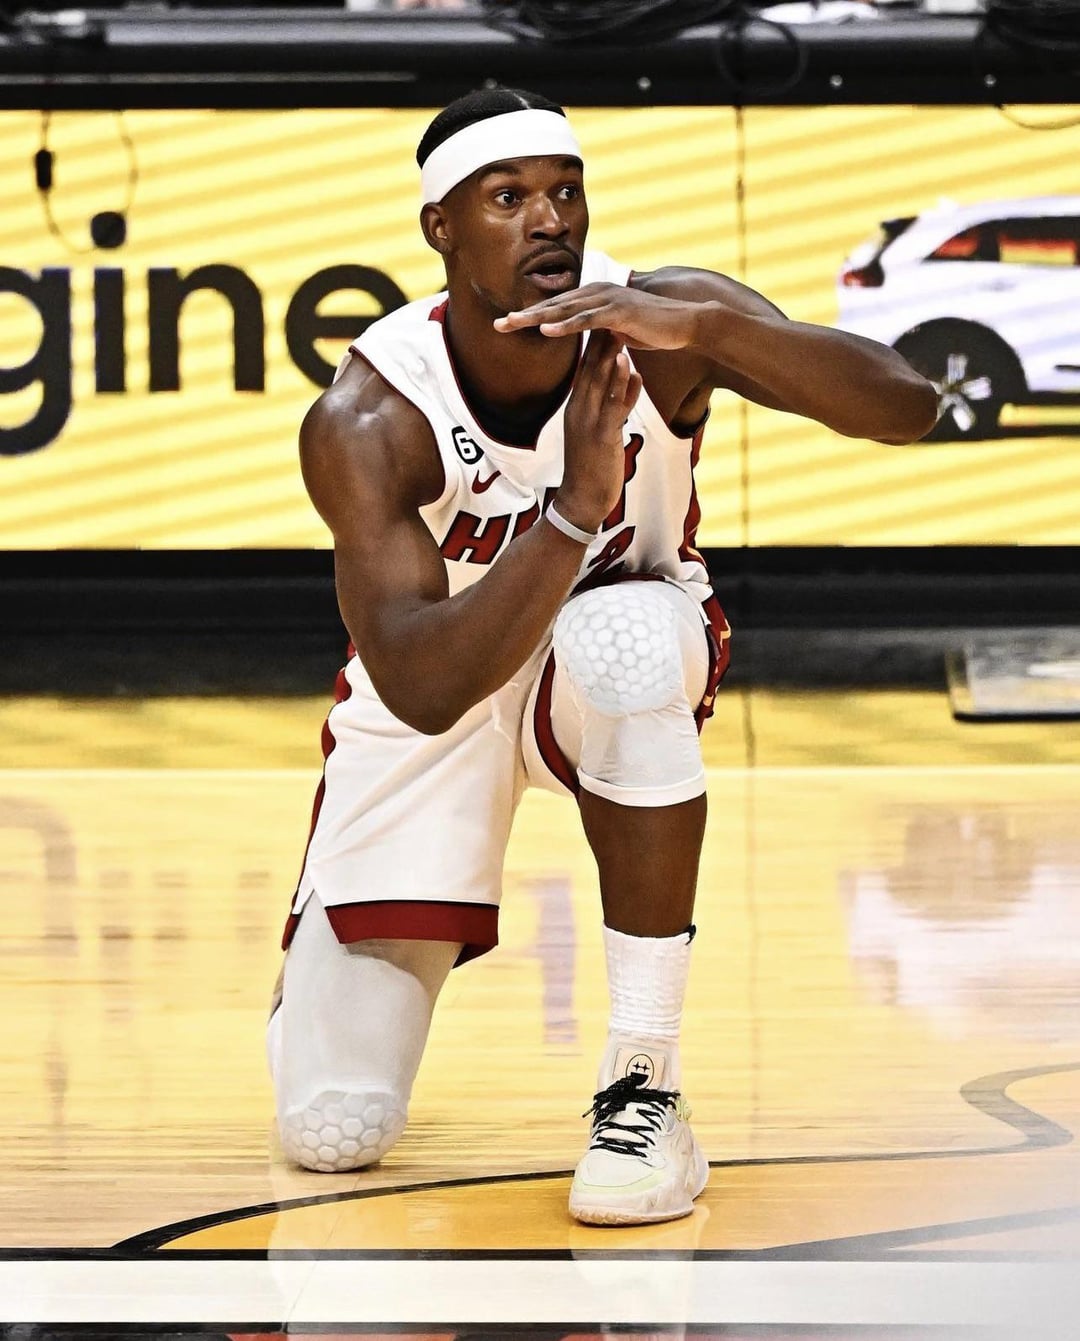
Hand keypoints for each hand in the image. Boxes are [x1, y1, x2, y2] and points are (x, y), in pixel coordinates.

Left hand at [494, 282, 701, 351]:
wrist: (685, 324)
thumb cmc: (655, 329)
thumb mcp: (620, 331)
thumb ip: (600, 331)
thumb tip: (588, 338)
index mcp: (594, 298)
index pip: (557, 308)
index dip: (531, 316)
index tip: (507, 325)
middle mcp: (597, 293)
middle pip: (553, 305)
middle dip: (524, 315)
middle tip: (498, 324)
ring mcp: (607, 300)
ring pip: (565, 310)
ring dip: (537, 317)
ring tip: (512, 324)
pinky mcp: (618, 312)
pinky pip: (586, 320)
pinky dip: (565, 324)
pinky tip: (546, 330)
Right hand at [555, 330, 641, 532]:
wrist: (581, 501)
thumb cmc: (590, 469)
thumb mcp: (594, 433)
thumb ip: (607, 405)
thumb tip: (620, 382)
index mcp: (576, 408)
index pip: (583, 368)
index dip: (591, 342)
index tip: (601, 317)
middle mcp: (578, 411)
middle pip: (588, 369)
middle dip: (598, 339)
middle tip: (608, 310)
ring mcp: (588, 424)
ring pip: (598, 384)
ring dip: (609, 356)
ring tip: (619, 329)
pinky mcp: (601, 438)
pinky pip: (613, 408)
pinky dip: (621, 387)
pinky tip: (631, 369)